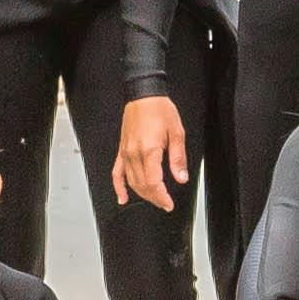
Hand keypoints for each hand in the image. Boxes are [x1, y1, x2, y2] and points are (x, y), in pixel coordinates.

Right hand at [114, 95, 191, 210]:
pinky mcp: (122, 151)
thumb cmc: (160, 110)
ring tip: (154, 199)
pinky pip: (117, 173)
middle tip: (165, 203)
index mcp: (149, 150)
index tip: (169, 204)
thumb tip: (181, 177)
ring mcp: (126, 153)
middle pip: (142, 185)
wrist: (144, 95)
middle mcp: (135, 154)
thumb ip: (178, 158)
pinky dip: (119, 187)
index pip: (154, 182)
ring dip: (142, 195)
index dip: (162, 197)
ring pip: (132, 182)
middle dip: (154, 198)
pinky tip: (122, 198)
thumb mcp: (177, 132)